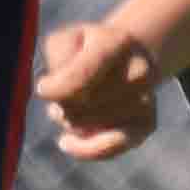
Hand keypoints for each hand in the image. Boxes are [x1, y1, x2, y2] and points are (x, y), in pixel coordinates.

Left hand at [34, 18, 165, 161]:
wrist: (128, 57)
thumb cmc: (86, 50)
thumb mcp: (65, 41)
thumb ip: (57, 58)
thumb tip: (50, 91)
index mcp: (117, 42)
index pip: (80, 77)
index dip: (54, 89)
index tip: (43, 88)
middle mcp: (139, 70)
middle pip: (78, 105)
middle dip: (62, 103)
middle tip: (64, 92)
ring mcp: (146, 98)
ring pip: (86, 126)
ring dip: (69, 121)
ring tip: (73, 105)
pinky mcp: (147, 124)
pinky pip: (108, 148)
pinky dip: (83, 149)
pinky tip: (66, 142)